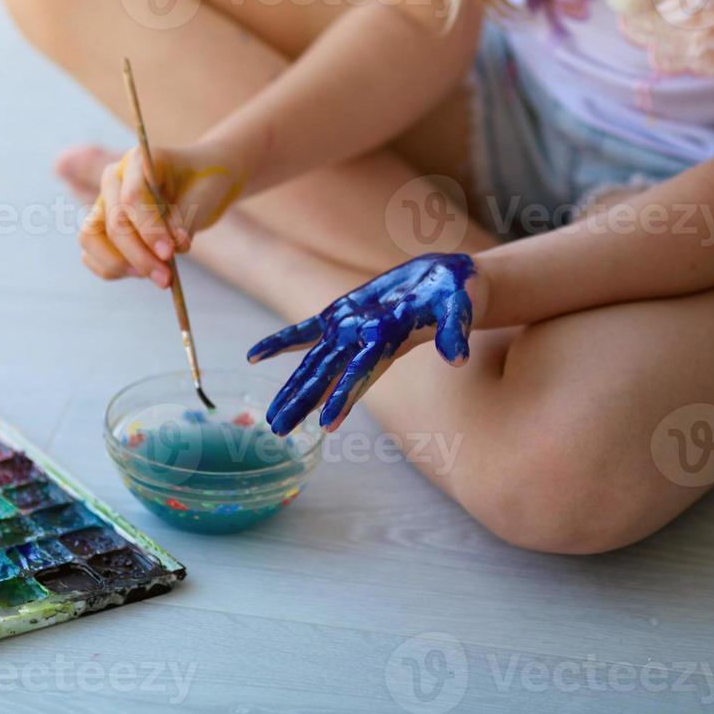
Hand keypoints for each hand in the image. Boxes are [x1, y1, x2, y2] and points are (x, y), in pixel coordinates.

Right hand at [79, 142, 243, 285]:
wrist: (198, 182)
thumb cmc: (202, 183)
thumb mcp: (203, 197)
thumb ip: (185, 221)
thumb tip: (173, 247)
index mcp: (138, 161)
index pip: (132, 197)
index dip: (148, 229)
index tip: (169, 254)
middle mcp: (114, 180)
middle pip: (113, 222)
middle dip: (139, 255)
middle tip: (166, 279)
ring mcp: (103, 203)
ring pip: (91, 239)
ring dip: (119, 265)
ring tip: (154, 276)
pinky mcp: (100, 227)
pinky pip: (91, 254)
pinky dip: (111, 270)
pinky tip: (141, 274)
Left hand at [248, 253, 479, 434]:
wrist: (448, 282)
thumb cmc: (458, 294)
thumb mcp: (460, 308)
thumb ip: (456, 330)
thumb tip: (458, 358)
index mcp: (389, 341)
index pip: (362, 372)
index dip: (345, 395)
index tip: (326, 424)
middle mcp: (364, 343)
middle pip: (329, 375)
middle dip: (304, 402)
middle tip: (278, 430)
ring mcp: (350, 330)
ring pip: (314, 362)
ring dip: (292, 388)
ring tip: (271, 418)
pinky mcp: (343, 314)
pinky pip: (304, 330)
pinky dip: (280, 342)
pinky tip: (254, 357)